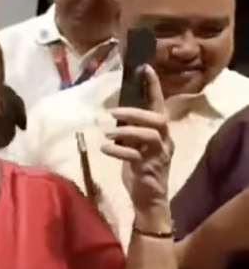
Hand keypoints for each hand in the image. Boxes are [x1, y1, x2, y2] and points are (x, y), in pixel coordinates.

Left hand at [101, 65, 172, 212]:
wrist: (148, 200)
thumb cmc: (140, 169)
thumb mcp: (134, 145)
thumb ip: (129, 130)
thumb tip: (114, 112)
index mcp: (161, 133)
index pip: (159, 105)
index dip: (153, 87)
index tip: (145, 68)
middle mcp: (165, 142)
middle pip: (158, 119)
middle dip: (135, 113)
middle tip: (112, 113)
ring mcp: (159, 156)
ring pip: (150, 136)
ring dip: (127, 131)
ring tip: (108, 134)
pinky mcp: (150, 170)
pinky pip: (135, 156)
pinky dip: (118, 151)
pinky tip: (104, 150)